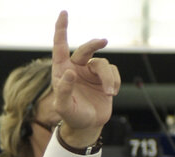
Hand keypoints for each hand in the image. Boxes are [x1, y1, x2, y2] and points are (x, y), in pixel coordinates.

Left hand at [52, 10, 120, 146]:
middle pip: (86, 49)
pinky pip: (113, 72)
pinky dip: (114, 82)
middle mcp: (75, 68)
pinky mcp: (104, 77)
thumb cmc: (71, 117)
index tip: (63, 13)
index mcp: (61, 71)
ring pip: (103, 64)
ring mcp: (90, 72)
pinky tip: (111, 94)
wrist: (88, 126)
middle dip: (94, 44)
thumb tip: (69, 73)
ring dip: (108, 78)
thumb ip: (64, 91)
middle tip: (103, 42)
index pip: (60, 47)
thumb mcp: (63, 107)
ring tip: (109, 93)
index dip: (61, 30)